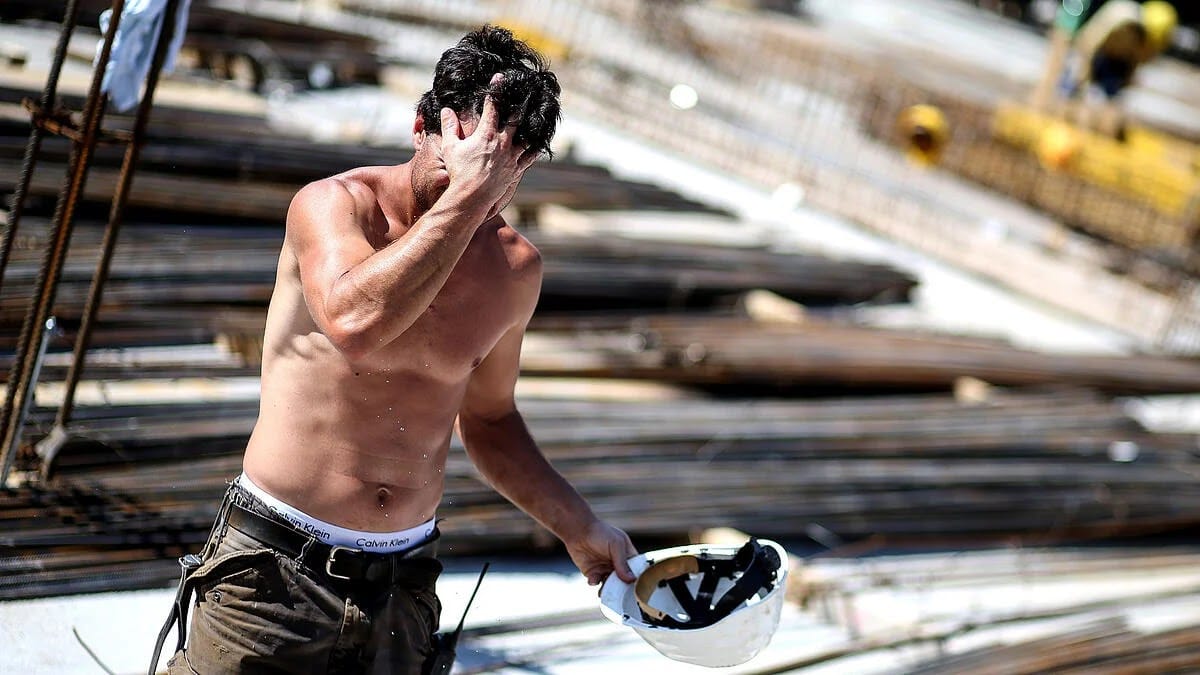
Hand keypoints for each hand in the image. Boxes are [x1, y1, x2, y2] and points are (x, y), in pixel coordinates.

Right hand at [439, 74, 537, 220]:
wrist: (471, 197)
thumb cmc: (459, 172)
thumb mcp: (450, 147)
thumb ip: (449, 127)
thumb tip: (447, 110)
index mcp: (486, 134)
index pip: (493, 106)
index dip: (496, 90)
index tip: (500, 77)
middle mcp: (502, 142)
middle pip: (515, 118)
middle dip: (519, 105)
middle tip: (525, 94)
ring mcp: (511, 156)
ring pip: (526, 137)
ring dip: (530, 126)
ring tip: (537, 116)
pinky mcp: (516, 169)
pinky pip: (530, 156)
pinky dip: (535, 148)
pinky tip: (540, 143)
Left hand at [563, 520, 637, 585]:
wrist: (578, 531)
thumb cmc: (600, 532)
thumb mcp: (616, 544)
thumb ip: (622, 562)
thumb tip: (631, 579)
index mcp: (627, 556)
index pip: (636, 570)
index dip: (637, 579)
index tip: (637, 587)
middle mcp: (617, 565)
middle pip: (624, 581)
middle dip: (622, 587)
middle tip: (620, 593)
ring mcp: (605, 570)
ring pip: (610, 585)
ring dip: (608, 589)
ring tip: (605, 590)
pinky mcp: (592, 573)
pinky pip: (596, 582)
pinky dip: (595, 582)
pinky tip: (593, 578)